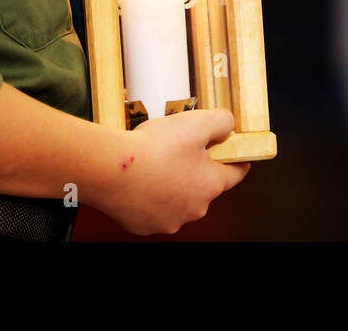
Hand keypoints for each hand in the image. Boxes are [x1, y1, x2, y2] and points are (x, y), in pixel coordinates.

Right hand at [96, 108, 249, 235]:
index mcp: (211, 185)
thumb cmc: (154, 147)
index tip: (232, 151)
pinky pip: (152, 209)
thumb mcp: (197, 122)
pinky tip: (139, 180)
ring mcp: (169, 221)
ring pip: (177, 200)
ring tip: (155, 164)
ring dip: (171, 185)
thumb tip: (229, 127)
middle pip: (203, 187)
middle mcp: (194, 209)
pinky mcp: (144, 226)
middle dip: (196, 170)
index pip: (235, 174)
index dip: (235, 159)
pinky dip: (149, 197)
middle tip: (179, 149)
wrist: (111, 169)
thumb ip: (222, 122)